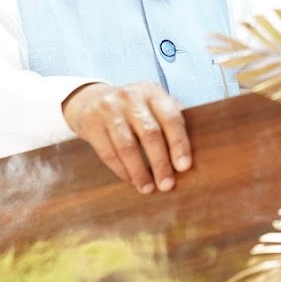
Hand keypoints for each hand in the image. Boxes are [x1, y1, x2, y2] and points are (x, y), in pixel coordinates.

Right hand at [61, 81, 191, 193]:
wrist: (90, 99)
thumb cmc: (132, 108)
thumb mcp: (152, 104)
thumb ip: (170, 120)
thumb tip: (190, 153)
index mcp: (153, 92)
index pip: (171, 118)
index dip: (179, 144)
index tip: (184, 167)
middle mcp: (132, 97)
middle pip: (150, 133)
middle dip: (160, 163)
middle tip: (167, 185)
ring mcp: (110, 110)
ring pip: (127, 146)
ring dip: (139, 172)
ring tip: (148, 188)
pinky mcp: (92, 124)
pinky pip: (108, 153)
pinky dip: (122, 170)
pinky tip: (131, 180)